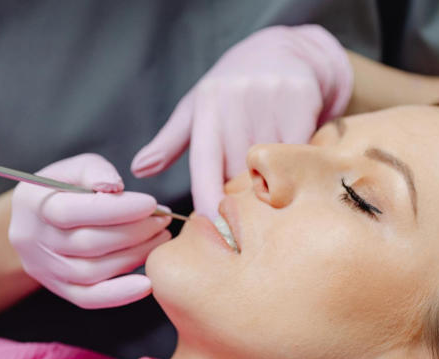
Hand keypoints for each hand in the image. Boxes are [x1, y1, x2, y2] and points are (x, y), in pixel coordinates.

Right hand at [9, 154, 171, 307]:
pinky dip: (120, 294)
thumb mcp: (75, 168)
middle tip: (162, 221)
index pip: (72, 212)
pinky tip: (148, 284)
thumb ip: (95, 171)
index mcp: (31, 203)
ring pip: (92, 272)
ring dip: (134, 257)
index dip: (116, 210)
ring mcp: (45, 268)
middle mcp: (33, 240)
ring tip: (160, 239)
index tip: (151, 204)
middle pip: (87, 244)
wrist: (40, 221)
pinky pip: (89, 298)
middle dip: (133, 232)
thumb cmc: (66, 188)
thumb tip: (114, 187)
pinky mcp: (60, 289)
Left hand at [131, 24, 352, 218]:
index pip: (206, 164)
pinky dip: (297, 165)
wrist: (280, 51)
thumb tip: (139, 169)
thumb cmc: (230, 90)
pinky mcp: (299, 98)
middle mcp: (235, 101)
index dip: (209, 198)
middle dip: (242, 196)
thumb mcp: (196, 108)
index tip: (213, 227)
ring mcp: (269, 98)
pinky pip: (300, 150)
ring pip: (273, 163)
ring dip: (271, 182)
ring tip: (269, 184)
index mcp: (206, 108)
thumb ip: (170, 143)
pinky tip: (293, 166)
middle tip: (245, 214)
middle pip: (241, 171)